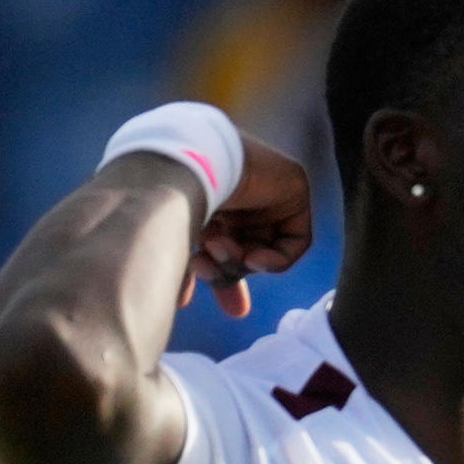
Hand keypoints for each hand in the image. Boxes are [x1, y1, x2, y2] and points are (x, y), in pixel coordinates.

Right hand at [186, 145, 312, 320]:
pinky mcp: (292, 190)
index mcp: (209, 199)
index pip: (221, 246)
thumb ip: (185, 266)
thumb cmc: (168, 194)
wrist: (184, 158)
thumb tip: (179, 305)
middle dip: (226, 270)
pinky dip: (276, 260)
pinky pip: (294, 242)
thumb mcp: (179, 237)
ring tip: (216, 249)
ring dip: (240, 261)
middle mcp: (238, 196)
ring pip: (264, 248)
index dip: (218, 277)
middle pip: (243, 251)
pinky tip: (253, 259)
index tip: (202, 303)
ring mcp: (266, 193)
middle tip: (206, 272)